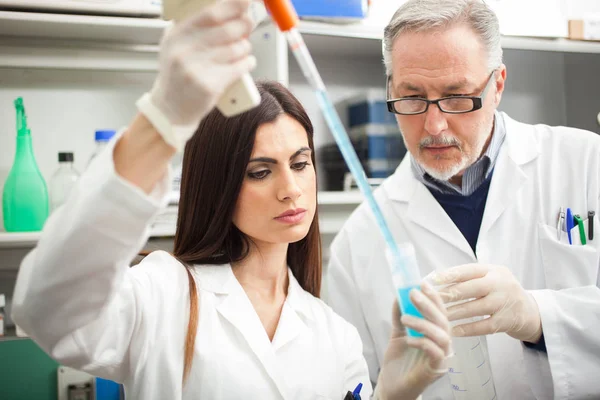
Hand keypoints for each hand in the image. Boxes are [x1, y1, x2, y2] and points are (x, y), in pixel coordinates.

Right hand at [139, 0, 255, 149]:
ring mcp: (197, 69)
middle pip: (227, 30)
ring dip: (246, 47)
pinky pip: (240, 67)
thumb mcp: (175, 45)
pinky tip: (246, 62)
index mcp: (177, 35)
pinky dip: (248, 62)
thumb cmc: (178, 74)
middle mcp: (184, 51)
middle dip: (244, 25)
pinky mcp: (210, 86)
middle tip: (249, 24)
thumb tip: (229, 9)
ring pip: (237, 49)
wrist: (170, 108)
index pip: (210, 13)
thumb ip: (193, 27)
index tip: (245, 2)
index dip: (232, 6)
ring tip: (243, 49)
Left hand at [377, 282, 450, 399]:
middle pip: (443, 320)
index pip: (439, 311)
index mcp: (436, 333)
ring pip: (441, 335)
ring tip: (404, 319)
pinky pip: (435, 353)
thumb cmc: (399, 360)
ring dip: (422, 323)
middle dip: (428, 305)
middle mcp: (442, 344)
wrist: (392, 385)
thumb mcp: (398, 333)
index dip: (433, 296)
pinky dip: (422, 342)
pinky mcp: (436, 370)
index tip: (422, 283)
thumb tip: (400, 295)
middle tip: (413, 294)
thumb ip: (400, 315)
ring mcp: (442, 357)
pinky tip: (409, 339)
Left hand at [433, 264, 541, 342]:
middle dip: (449, 294)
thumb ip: (469, 277)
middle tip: (431, 299)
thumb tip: (436, 278)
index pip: (469, 270)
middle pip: (472, 288)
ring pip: (475, 308)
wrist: (530, 311)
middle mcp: (501, 284)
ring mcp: (505, 303)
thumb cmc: (500, 291)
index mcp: (494, 270)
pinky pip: (483, 326)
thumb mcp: (490, 277)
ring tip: (438, 315)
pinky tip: (453, 330)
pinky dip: (467, 329)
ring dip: (455, 312)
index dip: (449, 275)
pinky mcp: (506, 322)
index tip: (432, 280)